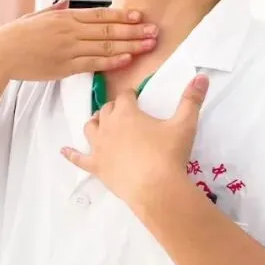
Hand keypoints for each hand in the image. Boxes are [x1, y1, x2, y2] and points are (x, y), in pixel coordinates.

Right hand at [0, 1, 157, 81]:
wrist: (0, 53)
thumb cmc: (14, 36)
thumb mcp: (35, 16)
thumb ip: (53, 9)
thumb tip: (66, 2)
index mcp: (64, 17)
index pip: (100, 14)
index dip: (122, 15)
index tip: (139, 16)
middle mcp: (70, 30)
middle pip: (109, 29)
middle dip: (134, 30)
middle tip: (154, 30)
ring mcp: (69, 48)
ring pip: (106, 45)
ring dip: (130, 45)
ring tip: (149, 45)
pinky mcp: (65, 66)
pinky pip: (93, 62)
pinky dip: (112, 60)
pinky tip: (127, 59)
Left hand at [61, 75, 208, 204]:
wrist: (156, 188)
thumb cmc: (169, 153)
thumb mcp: (185, 124)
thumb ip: (192, 99)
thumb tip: (201, 76)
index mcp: (126, 112)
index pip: (125, 95)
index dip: (131, 95)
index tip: (136, 97)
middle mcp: (108, 126)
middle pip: (106, 110)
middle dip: (115, 108)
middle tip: (125, 112)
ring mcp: (98, 146)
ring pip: (90, 127)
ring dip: (96, 123)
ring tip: (101, 123)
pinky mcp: (96, 166)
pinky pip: (78, 158)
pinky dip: (71, 154)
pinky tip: (63, 151)